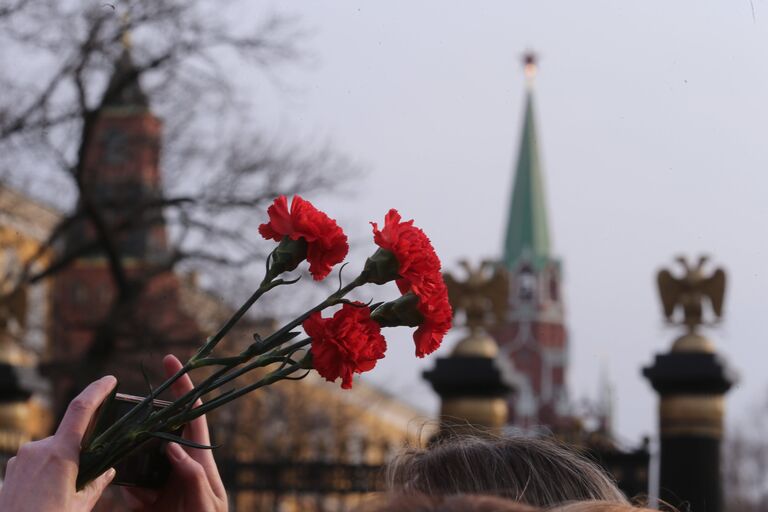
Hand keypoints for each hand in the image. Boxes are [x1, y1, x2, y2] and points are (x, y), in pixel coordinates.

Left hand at [0, 376, 117, 511]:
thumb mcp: (80, 507)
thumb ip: (96, 484)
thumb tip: (108, 470)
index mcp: (60, 455)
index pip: (80, 410)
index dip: (97, 391)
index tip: (110, 381)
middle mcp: (39, 449)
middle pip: (70, 437)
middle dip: (82, 451)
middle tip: (85, 478)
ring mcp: (22, 457)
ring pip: (54, 450)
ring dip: (63, 464)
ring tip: (61, 494)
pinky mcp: (12, 468)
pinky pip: (37, 460)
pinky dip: (48, 470)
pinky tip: (46, 494)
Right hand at [122, 355, 226, 511]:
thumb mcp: (207, 504)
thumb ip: (194, 477)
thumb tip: (173, 448)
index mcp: (200, 462)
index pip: (193, 417)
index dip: (184, 388)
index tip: (172, 360)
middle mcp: (180, 467)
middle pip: (160, 432)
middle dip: (145, 422)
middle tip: (129, 412)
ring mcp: (161, 483)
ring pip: (140, 457)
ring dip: (129, 455)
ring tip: (123, 455)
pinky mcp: (145, 502)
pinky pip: (130, 486)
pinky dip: (123, 485)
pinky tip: (122, 489)